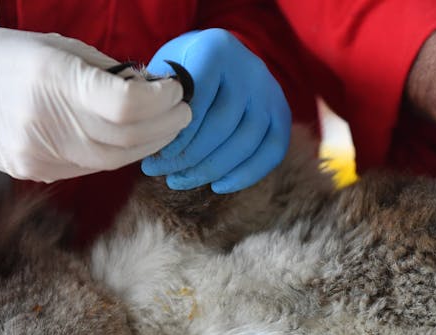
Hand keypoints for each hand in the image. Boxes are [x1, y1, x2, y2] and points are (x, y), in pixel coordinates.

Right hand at [0, 27, 190, 182]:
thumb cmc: (7, 58)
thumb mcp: (58, 47)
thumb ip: (107, 73)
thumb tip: (151, 89)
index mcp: (51, 79)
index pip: (125, 106)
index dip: (161, 101)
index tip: (175, 90)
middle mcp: (46, 122)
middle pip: (127, 138)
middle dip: (166, 125)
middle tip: (182, 111)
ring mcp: (41, 154)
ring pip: (116, 159)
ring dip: (150, 143)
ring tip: (166, 126)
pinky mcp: (39, 173)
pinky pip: (95, 166)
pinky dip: (122, 153)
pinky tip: (133, 139)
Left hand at [141, 29, 290, 193]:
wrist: (220, 61)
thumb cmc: (183, 71)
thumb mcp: (166, 72)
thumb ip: (161, 99)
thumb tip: (153, 140)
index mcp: (216, 48)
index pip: (198, 98)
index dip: (178, 133)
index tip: (157, 155)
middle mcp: (250, 68)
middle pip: (222, 124)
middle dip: (189, 156)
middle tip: (161, 171)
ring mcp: (270, 92)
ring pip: (246, 141)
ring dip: (211, 169)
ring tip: (180, 180)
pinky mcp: (282, 114)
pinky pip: (272, 152)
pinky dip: (245, 175)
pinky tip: (218, 186)